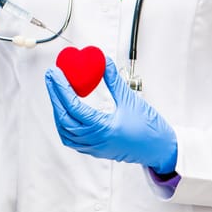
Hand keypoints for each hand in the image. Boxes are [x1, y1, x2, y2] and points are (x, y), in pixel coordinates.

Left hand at [45, 58, 177, 173]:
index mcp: (103, 128)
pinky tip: (65, 112)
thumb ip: (114, 80)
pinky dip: (65, 125)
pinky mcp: (96, 150)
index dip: (61, 88)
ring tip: (56, 92)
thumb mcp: (131, 99)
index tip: (55, 74)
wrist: (160, 149)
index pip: (73, 106)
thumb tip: (103, 62)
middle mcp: (95, 141)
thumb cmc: (150, 128)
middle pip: (64, 118)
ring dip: (58, 111)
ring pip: (65, 131)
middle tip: (51, 78)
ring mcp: (94, 147)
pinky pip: (72, 140)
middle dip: (54, 96)